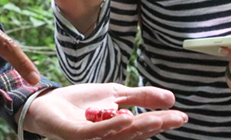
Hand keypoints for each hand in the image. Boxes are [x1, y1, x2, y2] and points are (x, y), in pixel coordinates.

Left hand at [23, 83, 187, 139]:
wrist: (48, 102)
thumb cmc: (81, 103)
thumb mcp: (115, 94)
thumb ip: (141, 97)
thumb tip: (171, 99)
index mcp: (118, 131)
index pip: (143, 129)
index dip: (163, 123)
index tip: (182, 116)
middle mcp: (107, 138)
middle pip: (134, 135)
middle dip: (156, 126)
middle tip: (176, 118)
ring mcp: (91, 138)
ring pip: (118, 136)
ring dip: (138, 128)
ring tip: (156, 119)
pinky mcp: (74, 135)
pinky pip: (94, 134)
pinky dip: (110, 127)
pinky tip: (125, 119)